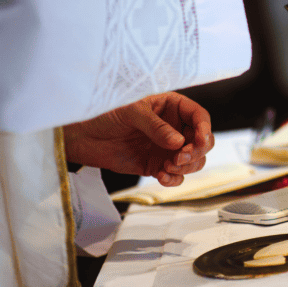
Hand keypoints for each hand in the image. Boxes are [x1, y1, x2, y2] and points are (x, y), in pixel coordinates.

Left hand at [63, 92, 212, 186]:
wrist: (82, 136)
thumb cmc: (105, 113)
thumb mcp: (132, 112)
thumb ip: (157, 127)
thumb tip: (178, 141)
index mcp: (171, 107)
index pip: (199, 116)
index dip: (204, 128)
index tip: (200, 140)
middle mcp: (173, 128)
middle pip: (202, 141)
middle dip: (196, 151)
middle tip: (181, 157)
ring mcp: (166, 148)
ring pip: (193, 161)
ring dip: (186, 167)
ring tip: (168, 166)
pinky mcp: (156, 165)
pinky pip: (175, 176)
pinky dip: (173, 179)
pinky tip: (161, 176)